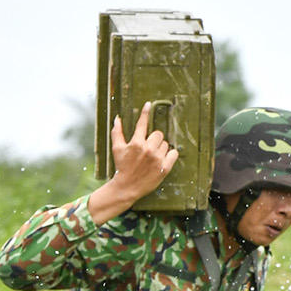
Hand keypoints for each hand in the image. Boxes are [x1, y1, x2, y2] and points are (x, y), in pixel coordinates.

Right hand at [87, 101, 180, 224]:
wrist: (127, 187)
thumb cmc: (122, 167)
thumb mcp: (117, 149)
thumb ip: (117, 132)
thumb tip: (117, 118)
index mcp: (136, 143)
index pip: (142, 124)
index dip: (145, 113)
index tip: (148, 104)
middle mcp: (148, 149)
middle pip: (158, 134)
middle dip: (154, 138)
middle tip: (148, 147)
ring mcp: (157, 158)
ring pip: (165, 144)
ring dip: (161, 148)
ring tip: (153, 156)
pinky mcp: (165, 167)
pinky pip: (174, 153)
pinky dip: (170, 155)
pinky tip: (163, 158)